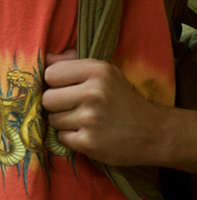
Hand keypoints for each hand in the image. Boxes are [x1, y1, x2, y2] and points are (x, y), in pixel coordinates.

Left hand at [42, 48, 176, 167]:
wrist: (154, 133)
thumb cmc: (123, 99)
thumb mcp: (106, 72)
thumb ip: (73, 62)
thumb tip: (45, 57)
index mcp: (97, 71)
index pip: (50, 74)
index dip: (56, 83)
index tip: (68, 88)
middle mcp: (93, 93)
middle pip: (47, 98)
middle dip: (57, 104)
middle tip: (75, 107)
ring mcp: (90, 119)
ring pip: (52, 119)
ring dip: (63, 122)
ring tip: (84, 120)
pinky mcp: (89, 142)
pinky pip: (60, 137)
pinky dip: (70, 137)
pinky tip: (88, 133)